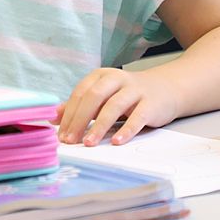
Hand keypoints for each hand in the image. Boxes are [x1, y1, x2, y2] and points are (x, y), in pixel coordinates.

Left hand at [56, 66, 182, 146]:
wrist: (165, 88)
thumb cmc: (127, 95)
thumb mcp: (102, 96)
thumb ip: (79, 106)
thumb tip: (53, 119)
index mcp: (101, 76)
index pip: (80, 94)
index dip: (68, 114)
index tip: (60, 135)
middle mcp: (116, 79)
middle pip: (94, 97)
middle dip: (79, 120)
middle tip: (70, 140)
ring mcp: (135, 90)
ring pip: (114, 106)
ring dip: (99, 126)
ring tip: (89, 143)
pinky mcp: (151, 103)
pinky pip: (137, 116)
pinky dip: (126, 130)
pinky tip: (116, 141)